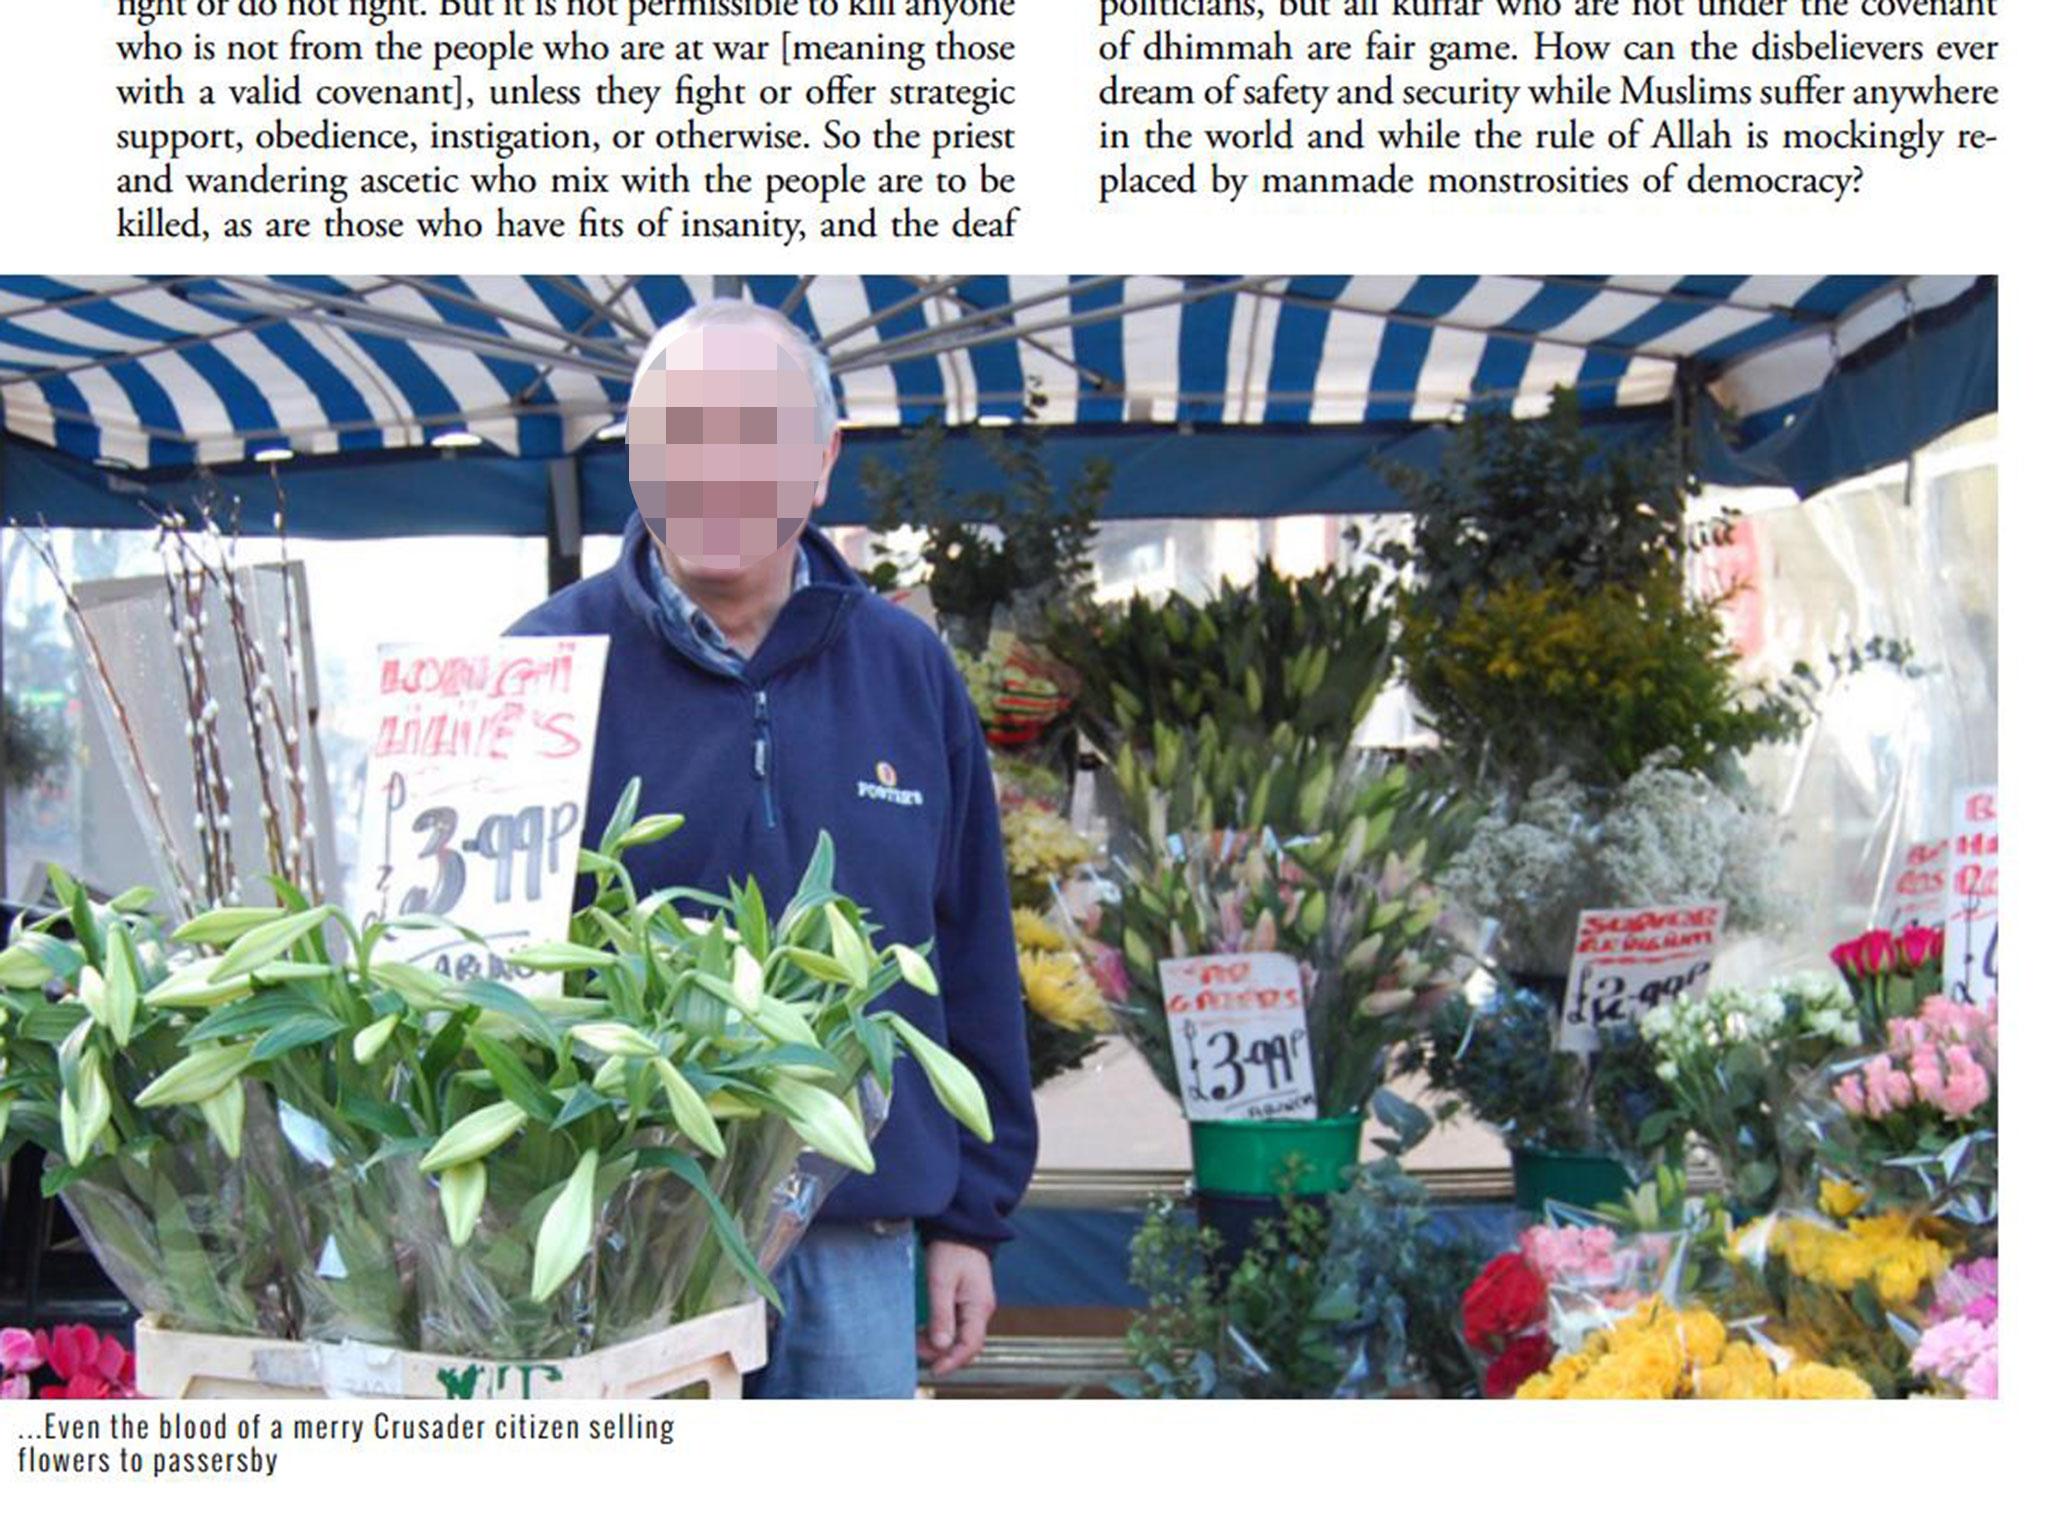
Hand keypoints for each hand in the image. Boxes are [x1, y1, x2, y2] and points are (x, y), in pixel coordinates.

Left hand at [918, 1240, 995, 1377]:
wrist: (960, 1229)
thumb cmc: (951, 1251)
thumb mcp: (941, 1282)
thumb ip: (941, 1315)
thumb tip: (941, 1346)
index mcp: (979, 1306)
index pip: (970, 1345)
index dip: (953, 1361)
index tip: (934, 1370)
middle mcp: (981, 1310)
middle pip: (966, 1345)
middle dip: (942, 1354)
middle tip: (916, 1350)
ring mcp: (975, 1307)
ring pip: (960, 1337)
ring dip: (939, 1344)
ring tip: (915, 1341)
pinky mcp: (967, 1302)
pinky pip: (957, 1326)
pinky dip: (940, 1333)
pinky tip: (923, 1331)